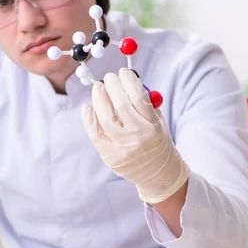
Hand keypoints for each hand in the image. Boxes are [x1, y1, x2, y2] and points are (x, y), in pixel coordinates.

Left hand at [81, 68, 189, 203]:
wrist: (159, 175)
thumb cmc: (157, 142)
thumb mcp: (158, 122)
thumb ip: (144, 103)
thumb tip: (125, 80)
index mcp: (153, 127)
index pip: (139, 98)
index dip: (129, 81)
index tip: (123, 72)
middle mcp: (138, 137)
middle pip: (121, 105)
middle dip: (113, 86)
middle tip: (109, 77)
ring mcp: (122, 148)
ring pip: (105, 117)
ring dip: (99, 98)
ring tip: (98, 88)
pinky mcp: (110, 157)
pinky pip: (95, 134)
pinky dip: (89, 118)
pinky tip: (88, 107)